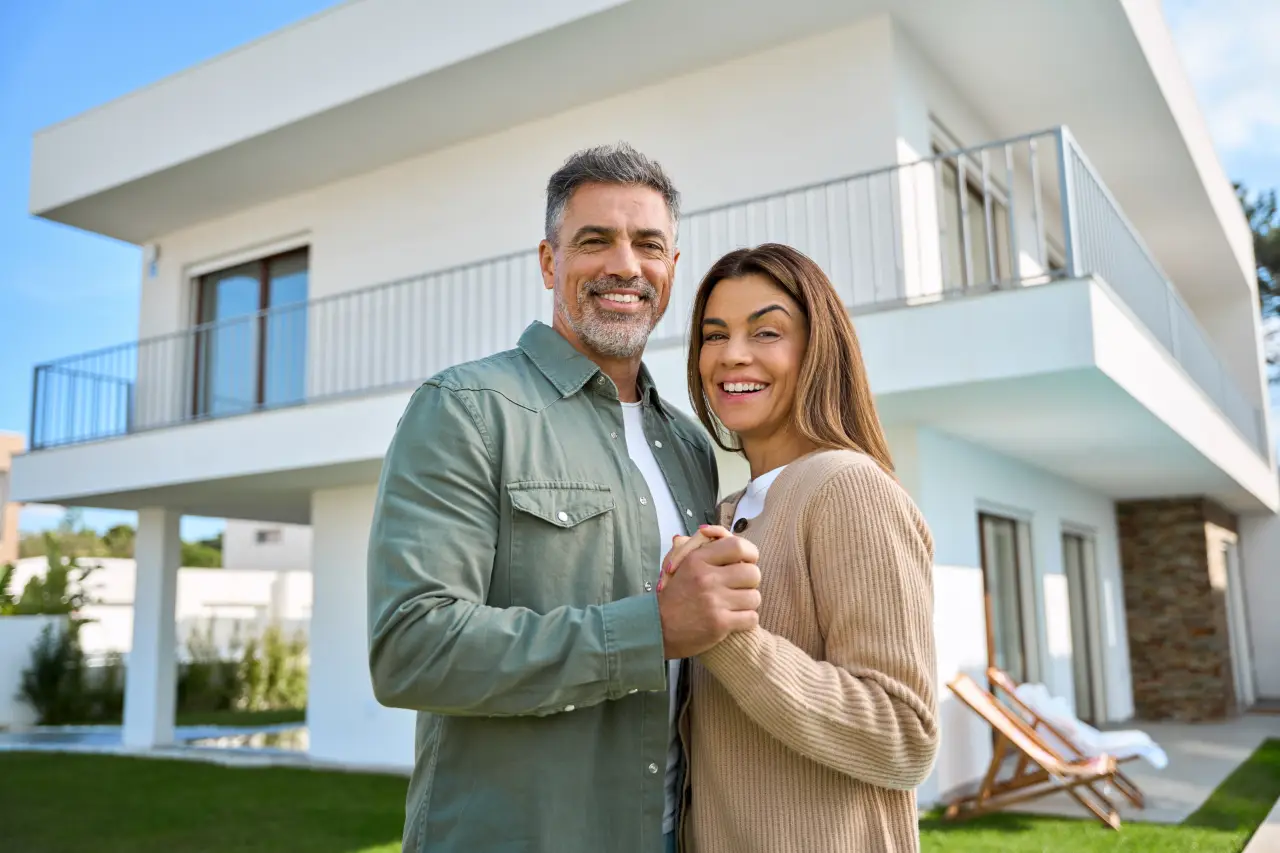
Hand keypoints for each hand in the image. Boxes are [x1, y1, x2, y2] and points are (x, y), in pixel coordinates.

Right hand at [657, 531, 760, 658]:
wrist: (658, 628)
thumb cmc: (676, 595)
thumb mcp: (683, 565)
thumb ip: (705, 549)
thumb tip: (723, 533)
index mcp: (698, 559)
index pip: (738, 546)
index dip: (750, 553)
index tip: (747, 562)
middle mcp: (707, 578)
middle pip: (752, 573)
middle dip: (750, 581)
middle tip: (739, 587)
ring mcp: (714, 602)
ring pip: (754, 597)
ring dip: (748, 602)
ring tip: (735, 605)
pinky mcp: (720, 624)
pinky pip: (752, 617)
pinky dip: (746, 620)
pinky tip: (734, 619)